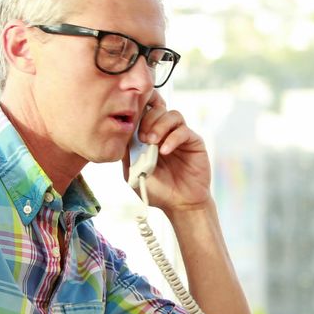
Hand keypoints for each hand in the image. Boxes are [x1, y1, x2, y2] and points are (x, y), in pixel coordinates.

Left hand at [124, 90, 211, 212]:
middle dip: (147, 119)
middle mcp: (164, 132)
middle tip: (143, 137)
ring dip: (159, 125)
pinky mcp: (193, 141)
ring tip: (152, 142)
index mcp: (147, 136)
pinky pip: (183, 131)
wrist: (180, 204)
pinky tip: (165, 151)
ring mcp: (179, 135)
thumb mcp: (134, 173)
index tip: (130, 123)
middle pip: (157, 109)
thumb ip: (127, 154)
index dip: (137, 111)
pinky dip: (172, 138)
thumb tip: (120, 135)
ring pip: (171, 115)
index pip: (143, 112)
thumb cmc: (157, 190)